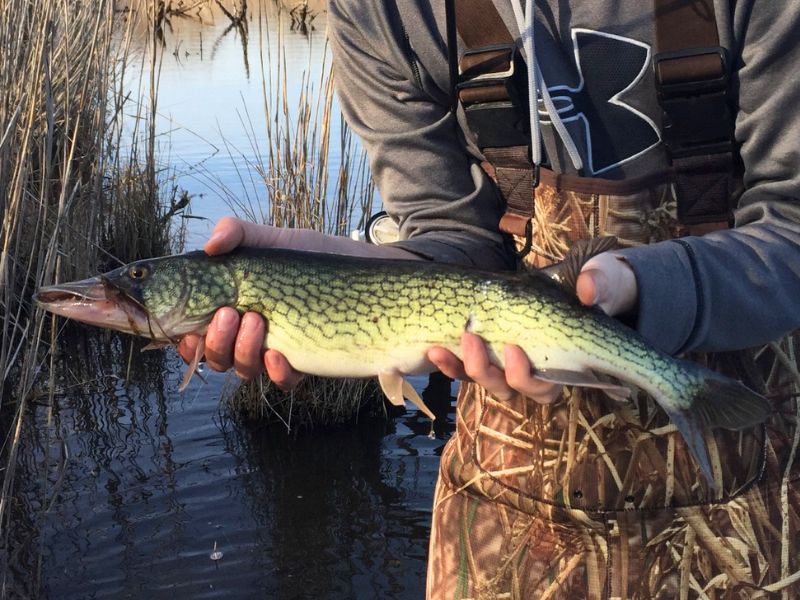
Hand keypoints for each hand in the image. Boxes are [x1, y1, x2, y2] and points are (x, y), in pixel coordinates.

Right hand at [178, 217, 416, 387]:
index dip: (182, 339)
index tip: (184, 329)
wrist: (363, 271)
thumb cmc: (312, 257)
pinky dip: (276, 371)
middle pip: (214, 357)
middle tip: (229, 313)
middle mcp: (248, 334)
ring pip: (243, 370)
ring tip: (257, 320)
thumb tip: (210, 245)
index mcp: (231, 309)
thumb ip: (238, 234)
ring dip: (242, 351)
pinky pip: (283, 381)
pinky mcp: (305, 361)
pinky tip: (280, 354)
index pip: (193, 333)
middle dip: (214, 341)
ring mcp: (276, 350)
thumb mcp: (274, 238)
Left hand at [427, 252, 637, 402]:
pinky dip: (450, 363)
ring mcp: (509, 364)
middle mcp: (537, 371)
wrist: (575, 282)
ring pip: (486, 382)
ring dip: (466, 367)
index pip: (545, 387)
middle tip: (474, 340)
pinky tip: (434, 349)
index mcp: (566, 363)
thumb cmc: (595, 286)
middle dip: (488, 371)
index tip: (513, 350)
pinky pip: (466, 370)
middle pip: (510, 389)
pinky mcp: (489, 353)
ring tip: (447, 344)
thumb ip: (600, 283)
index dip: (527, 378)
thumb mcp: (603, 278)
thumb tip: (589, 290)